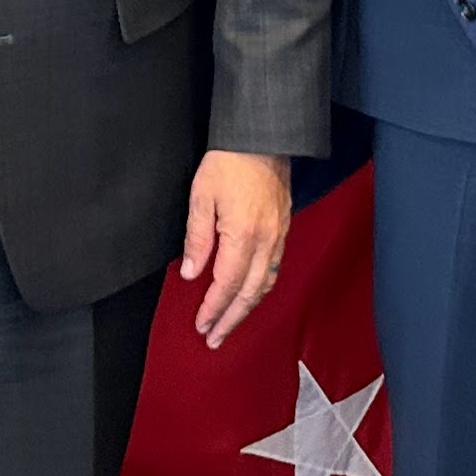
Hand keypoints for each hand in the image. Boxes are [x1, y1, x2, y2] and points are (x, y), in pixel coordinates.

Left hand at [182, 151, 292, 346]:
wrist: (262, 137)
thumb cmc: (228, 162)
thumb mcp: (201, 197)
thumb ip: (197, 239)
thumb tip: (192, 274)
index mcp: (243, 234)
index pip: (227, 283)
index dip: (213, 307)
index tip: (201, 324)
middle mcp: (266, 240)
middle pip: (249, 292)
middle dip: (231, 319)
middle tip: (215, 339)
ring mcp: (278, 235)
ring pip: (266, 283)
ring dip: (248, 308)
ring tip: (231, 323)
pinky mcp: (284, 227)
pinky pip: (274, 267)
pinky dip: (261, 288)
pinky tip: (250, 294)